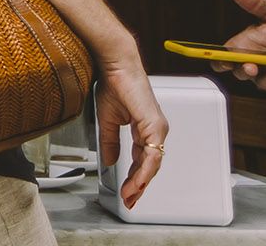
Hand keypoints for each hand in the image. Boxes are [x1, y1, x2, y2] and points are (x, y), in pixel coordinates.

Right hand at [97, 47, 169, 208]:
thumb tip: (111, 161)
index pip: (143, 160)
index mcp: (146, 129)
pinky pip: (151, 153)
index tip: (127, 192)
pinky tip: (137, 180)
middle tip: (130, 200)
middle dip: (139, 186)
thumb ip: (111, 142)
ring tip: (131, 195)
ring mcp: (157, 128)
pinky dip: (144, 169)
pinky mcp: (154, 125)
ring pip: (152, 163)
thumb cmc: (114, 84)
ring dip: (141, 182)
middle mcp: (155, 131)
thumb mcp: (108, 120)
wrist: (115, 65)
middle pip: (150, 166)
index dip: (134, 178)